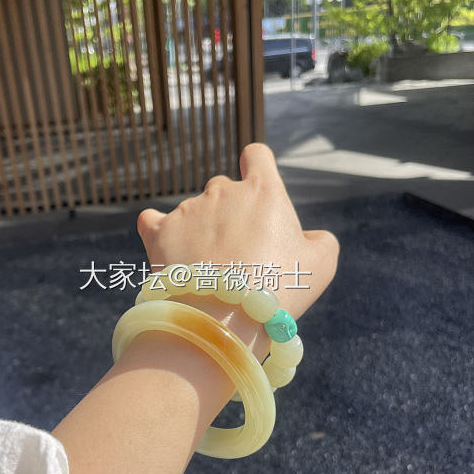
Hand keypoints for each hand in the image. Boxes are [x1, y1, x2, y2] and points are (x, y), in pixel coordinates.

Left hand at [136, 143, 338, 321]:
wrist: (223, 318)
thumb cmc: (278, 290)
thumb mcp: (321, 265)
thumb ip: (320, 240)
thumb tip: (308, 237)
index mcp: (263, 190)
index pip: (257, 155)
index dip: (258, 169)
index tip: (258, 193)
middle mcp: (222, 190)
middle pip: (226, 190)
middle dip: (232, 216)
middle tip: (240, 256)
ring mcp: (188, 209)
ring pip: (195, 211)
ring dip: (201, 232)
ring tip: (210, 272)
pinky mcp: (159, 230)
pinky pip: (152, 220)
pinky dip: (160, 232)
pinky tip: (168, 249)